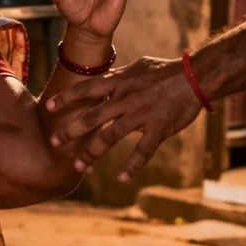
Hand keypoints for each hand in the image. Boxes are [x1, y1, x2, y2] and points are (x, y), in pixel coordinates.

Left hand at [46, 57, 201, 179]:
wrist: (196, 76)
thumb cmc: (165, 71)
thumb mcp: (137, 68)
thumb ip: (118, 78)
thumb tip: (103, 81)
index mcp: (120, 82)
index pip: (87, 88)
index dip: (67, 97)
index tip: (48, 107)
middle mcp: (126, 99)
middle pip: (92, 117)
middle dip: (70, 131)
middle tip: (54, 143)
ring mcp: (142, 115)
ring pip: (111, 137)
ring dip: (92, 153)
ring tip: (79, 167)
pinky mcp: (159, 129)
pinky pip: (143, 151)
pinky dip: (132, 166)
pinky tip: (122, 178)